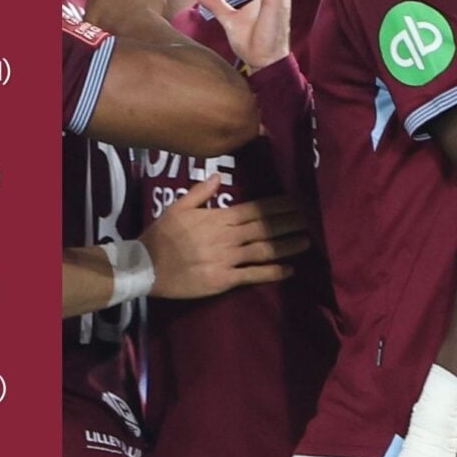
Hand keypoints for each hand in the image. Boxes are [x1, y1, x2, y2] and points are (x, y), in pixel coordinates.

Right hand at [143, 174, 308, 298]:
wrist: (147, 266)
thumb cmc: (162, 235)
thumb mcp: (178, 207)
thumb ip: (200, 192)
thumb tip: (220, 176)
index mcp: (218, 218)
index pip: (253, 209)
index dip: (276, 206)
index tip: (295, 203)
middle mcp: (227, 237)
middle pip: (263, 228)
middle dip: (288, 223)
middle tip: (309, 219)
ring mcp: (227, 259)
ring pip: (263, 250)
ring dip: (287, 245)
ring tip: (306, 241)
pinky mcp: (224, 279)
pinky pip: (253, 275)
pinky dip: (273, 272)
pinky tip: (290, 269)